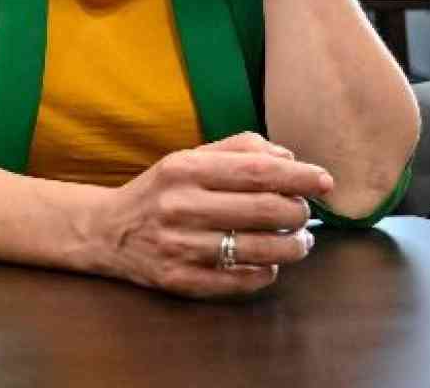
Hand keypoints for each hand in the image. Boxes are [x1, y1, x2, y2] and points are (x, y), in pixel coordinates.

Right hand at [91, 131, 331, 298]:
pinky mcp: (180, 280)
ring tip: (299, 240)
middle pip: (264, 210)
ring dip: (292, 246)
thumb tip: (289, 156)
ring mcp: (180, 247)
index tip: (324, 181)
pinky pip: (241, 281)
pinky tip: (267, 262)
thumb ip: (238, 149)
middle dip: (298, 212)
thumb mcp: (188, 158)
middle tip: (304, 213)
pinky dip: (265, 272)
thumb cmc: (159, 191)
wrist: (105, 231)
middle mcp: (180, 206)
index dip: (299, 176)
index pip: (257, 170)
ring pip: (259, 250)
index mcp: (184, 169)